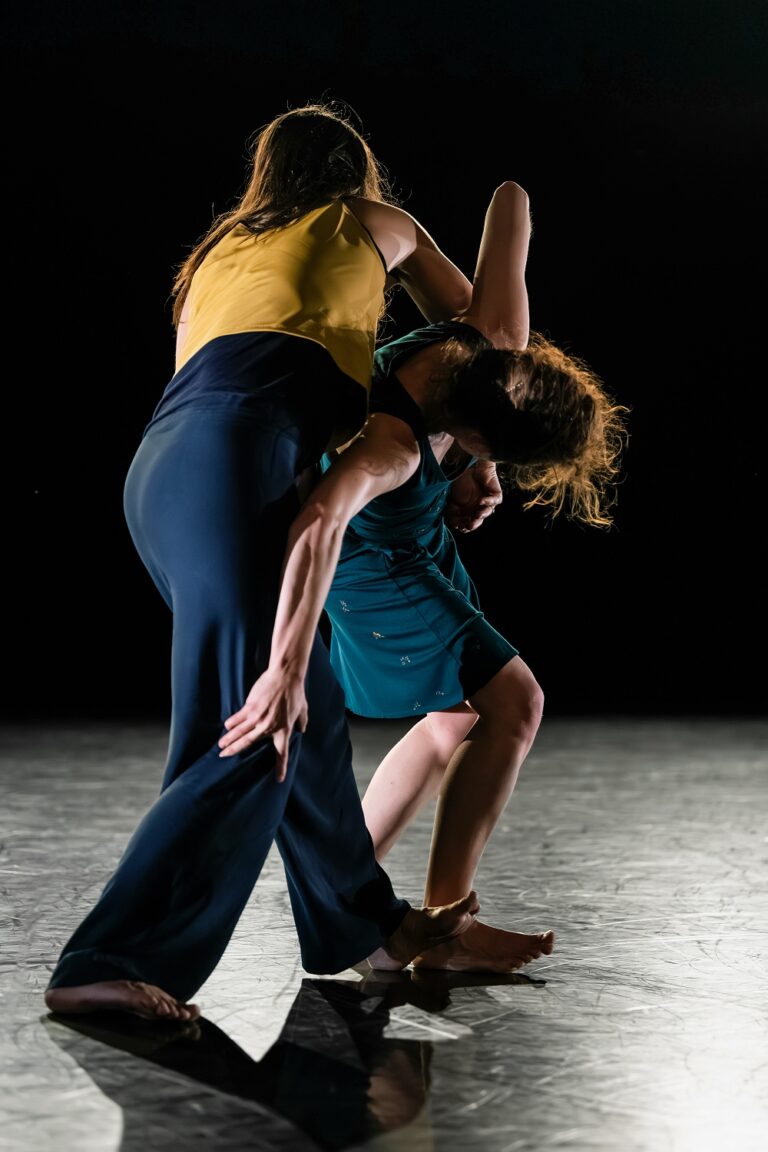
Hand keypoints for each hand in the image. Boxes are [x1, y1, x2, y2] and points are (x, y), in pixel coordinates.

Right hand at [218, 666, 307, 781]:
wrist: (285, 676)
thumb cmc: (295, 693)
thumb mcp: (303, 710)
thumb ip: (301, 723)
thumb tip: (301, 730)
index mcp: (283, 730)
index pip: (281, 753)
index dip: (281, 767)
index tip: (278, 779)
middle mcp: (268, 727)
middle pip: (248, 743)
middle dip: (235, 751)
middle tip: (224, 757)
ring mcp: (258, 717)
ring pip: (240, 732)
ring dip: (229, 740)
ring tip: (221, 746)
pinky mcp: (251, 706)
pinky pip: (238, 718)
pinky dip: (232, 723)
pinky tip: (226, 727)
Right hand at [444, 461, 502, 533]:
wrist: (467, 465)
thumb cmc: (459, 480)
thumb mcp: (451, 499)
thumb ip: (452, 511)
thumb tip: (454, 525)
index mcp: (468, 510)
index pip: (467, 522)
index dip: (464, 525)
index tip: (459, 526)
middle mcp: (478, 507)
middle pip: (478, 520)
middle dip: (474, 524)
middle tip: (469, 525)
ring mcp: (487, 501)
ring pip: (488, 512)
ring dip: (482, 514)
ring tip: (477, 515)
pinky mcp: (495, 493)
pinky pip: (496, 501)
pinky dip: (489, 502)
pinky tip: (481, 501)